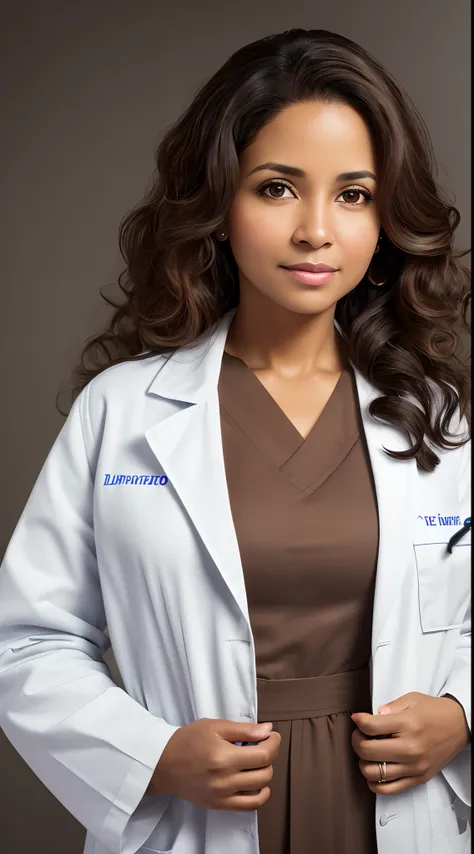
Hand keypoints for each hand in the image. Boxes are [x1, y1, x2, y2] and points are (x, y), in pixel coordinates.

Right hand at [146, 718, 280, 810]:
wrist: (163, 763)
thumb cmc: (188, 740)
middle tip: (261, 746)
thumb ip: (244, 729)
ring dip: (265, 774)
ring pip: (261, 790)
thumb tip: (268, 730)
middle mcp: (224, 780)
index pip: (264, 754)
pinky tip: (255, 783)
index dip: (274, 743)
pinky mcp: (219, 805)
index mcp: (223, 757)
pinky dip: (260, 795)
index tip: (272, 736)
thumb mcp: (214, 726)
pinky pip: (250, 806)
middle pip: (265, 772)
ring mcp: (222, 796)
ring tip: (256, 763)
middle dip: (269, 756)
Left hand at [350, 692, 469, 794]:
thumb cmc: (434, 712)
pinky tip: (374, 770)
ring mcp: (414, 766)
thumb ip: (389, 707)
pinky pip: (388, 789)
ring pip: (374, 773)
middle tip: (360, 735)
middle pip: (367, 751)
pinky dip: (375, 783)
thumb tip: (369, 717)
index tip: (357, 718)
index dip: (358, 721)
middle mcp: (410, 748)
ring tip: (369, 752)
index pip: (370, 726)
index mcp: (408, 725)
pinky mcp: (418, 778)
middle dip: (357, 741)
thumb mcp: (411, 699)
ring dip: (363, 762)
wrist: (459, 726)